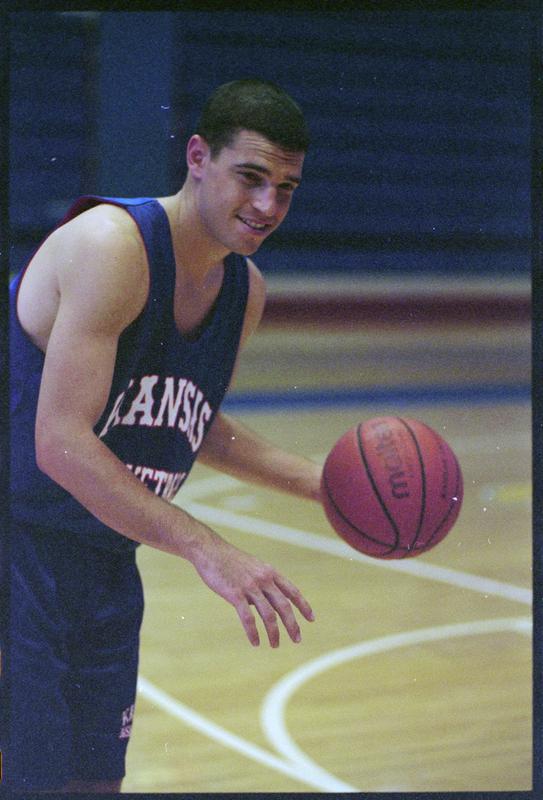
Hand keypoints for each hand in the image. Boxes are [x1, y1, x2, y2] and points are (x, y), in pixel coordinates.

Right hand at [191, 534, 313, 646]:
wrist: (210, 551)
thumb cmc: (230, 560)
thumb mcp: (252, 567)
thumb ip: (262, 584)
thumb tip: (267, 605)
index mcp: (270, 572)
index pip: (292, 591)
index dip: (303, 605)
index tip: (311, 619)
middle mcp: (264, 579)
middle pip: (284, 606)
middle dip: (292, 625)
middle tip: (297, 639)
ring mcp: (250, 586)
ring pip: (268, 615)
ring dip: (274, 633)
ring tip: (275, 645)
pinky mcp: (235, 594)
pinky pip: (248, 618)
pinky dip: (253, 632)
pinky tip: (255, 642)